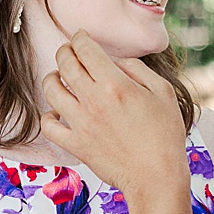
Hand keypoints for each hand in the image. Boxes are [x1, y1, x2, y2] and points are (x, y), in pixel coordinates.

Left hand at [39, 31, 188, 194]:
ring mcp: (80, 123)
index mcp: (115, 84)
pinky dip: (48, 116)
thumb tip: (117, 61)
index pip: (86, 50)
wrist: (156, 177)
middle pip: (65, 65)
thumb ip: (139, 70)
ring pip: (51, 91)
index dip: (80, 38)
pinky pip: (49, 125)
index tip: (81, 37)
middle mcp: (93, 101)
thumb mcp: (163, 93)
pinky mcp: (75, 144)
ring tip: (58, 77)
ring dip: (52, 78)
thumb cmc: (165, 135)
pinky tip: (57, 112)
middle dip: (64, 51)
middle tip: (68, 50)